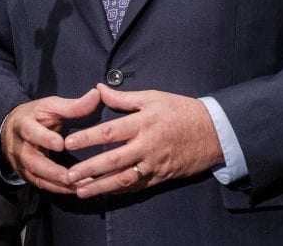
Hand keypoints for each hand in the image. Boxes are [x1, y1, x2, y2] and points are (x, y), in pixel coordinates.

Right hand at [0, 88, 100, 193]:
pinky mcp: (27, 176)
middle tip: (73, 176)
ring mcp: (22, 164)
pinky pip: (43, 185)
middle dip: (53, 171)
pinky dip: (60, 189)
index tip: (61, 145)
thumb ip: (73, 105)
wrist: (13, 129)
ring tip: (82, 186)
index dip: (45, 139)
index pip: (31, 132)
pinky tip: (77, 189)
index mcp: (24, 124)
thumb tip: (97, 94)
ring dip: (60, 184)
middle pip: (33, 162)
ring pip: (38, 178)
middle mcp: (20, 147)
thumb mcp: (51, 106)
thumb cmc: (36, 115)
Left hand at [63, 84, 223, 197]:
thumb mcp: (153, 97)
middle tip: (69, 175)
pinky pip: (136, 186)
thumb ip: (123, 97)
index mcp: (143, 123)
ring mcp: (154, 164)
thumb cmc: (181, 110)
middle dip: (89, 169)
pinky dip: (118, 191)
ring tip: (80, 190)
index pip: (110, 132)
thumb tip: (98, 89)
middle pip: (113, 160)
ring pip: (123, 179)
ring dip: (100, 186)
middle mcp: (147, 146)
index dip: (88, 138)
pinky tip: (103, 193)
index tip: (69, 143)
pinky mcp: (160, 177)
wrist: (213, 132)